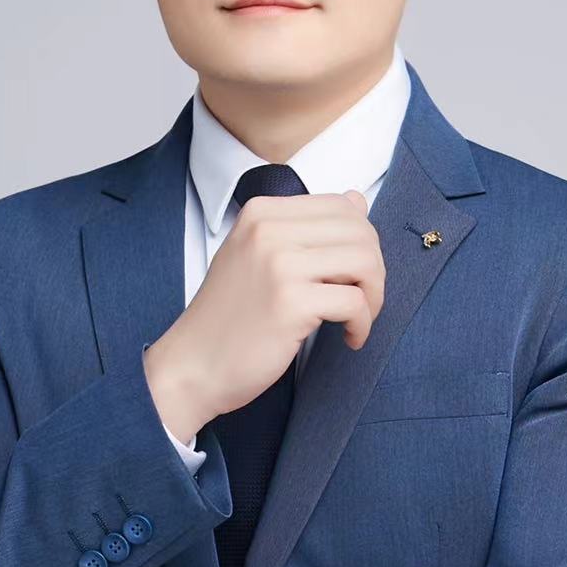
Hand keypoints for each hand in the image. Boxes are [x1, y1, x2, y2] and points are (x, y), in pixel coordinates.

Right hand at [144, 185, 383, 441]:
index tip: (353, 277)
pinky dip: (362, 324)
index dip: (363, 243)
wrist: (192, 366)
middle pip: (360, 232)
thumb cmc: (230, 318)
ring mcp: (278, 264)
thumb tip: (357, 200)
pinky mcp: (290, 302)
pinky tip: (349, 338)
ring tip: (358, 320)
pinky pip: (355, 302)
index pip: (343, 207)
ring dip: (374, 296)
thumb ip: (305, 229)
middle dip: (374, 271)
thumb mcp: (259, 258)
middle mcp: (268, 229)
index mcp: (261, 213)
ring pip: (365, 262)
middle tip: (362, 302)